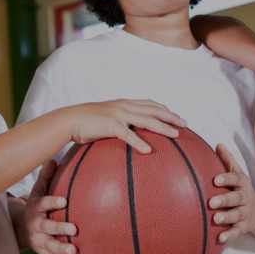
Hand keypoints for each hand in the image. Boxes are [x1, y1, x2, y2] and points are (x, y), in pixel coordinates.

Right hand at [21, 160, 78, 253]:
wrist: (19, 229)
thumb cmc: (35, 206)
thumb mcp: (37, 191)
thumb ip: (46, 177)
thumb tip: (54, 159)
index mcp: (36, 208)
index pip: (43, 204)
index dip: (53, 202)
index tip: (64, 201)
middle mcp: (36, 225)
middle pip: (47, 227)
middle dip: (60, 228)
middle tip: (74, 229)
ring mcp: (38, 240)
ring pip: (49, 246)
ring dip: (61, 248)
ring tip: (74, 250)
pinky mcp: (42, 252)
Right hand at [65, 99, 186, 151]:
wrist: (69, 120)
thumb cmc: (87, 123)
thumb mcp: (107, 120)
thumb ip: (120, 124)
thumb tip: (129, 135)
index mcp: (124, 104)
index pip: (150, 103)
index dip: (165, 109)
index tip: (177, 116)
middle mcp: (124, 106)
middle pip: (154, 109)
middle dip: (171, 116)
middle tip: (185, 124)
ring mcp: (118, 114)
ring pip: (146, 119)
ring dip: (163, 127)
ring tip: (175, 135)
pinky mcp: (109, 125)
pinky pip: (127, 134)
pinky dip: (138, 142)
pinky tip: (148, 150)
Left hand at [208, 144, 254, 243]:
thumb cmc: (241, 189)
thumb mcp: (238, 174)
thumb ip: (228, 160)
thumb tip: (218, 144)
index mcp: (243, 183)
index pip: (236, 178)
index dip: (226, 178)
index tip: (215, 180)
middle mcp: (246, 198)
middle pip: (237, 198)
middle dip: (225, 200)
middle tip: (212, 202)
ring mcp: (245, 213)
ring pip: (237, 215)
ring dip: (227, 217)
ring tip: (215, 219)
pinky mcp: (244, 226)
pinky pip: (237, 231)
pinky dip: (229, 235)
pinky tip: (219, 238)